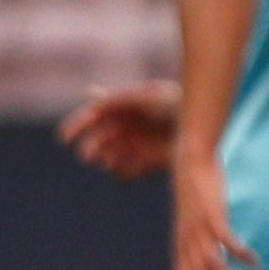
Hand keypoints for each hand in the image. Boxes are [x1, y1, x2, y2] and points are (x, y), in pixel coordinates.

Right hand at [59, 81, 178, 179]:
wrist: (203, 122)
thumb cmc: (174, 102)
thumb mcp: (147, 97)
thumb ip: (120, 99)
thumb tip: (90, 96)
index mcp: (121, 109)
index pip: (92, 118)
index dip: (76, 126)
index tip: (65, 137)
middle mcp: (124, 129)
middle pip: (98, 141)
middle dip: (91, 148)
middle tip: (89, 155)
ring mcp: (134, 147)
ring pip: (109, 158)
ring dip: (105, 161)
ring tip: (110, 161)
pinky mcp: (146, 164)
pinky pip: (126, 173)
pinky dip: (121, 173)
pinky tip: (122, 170)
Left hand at [173, 146, 256, 269]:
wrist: (191, 162)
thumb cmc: (194, 195)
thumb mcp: (189, 224)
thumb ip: (196, 246)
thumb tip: (210, 265)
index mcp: (181, 245)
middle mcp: (188, 241)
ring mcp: (199, 228)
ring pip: (213, 265)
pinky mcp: (213, 214)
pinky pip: (226, 239)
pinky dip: (240, 253)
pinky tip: (254, 261)